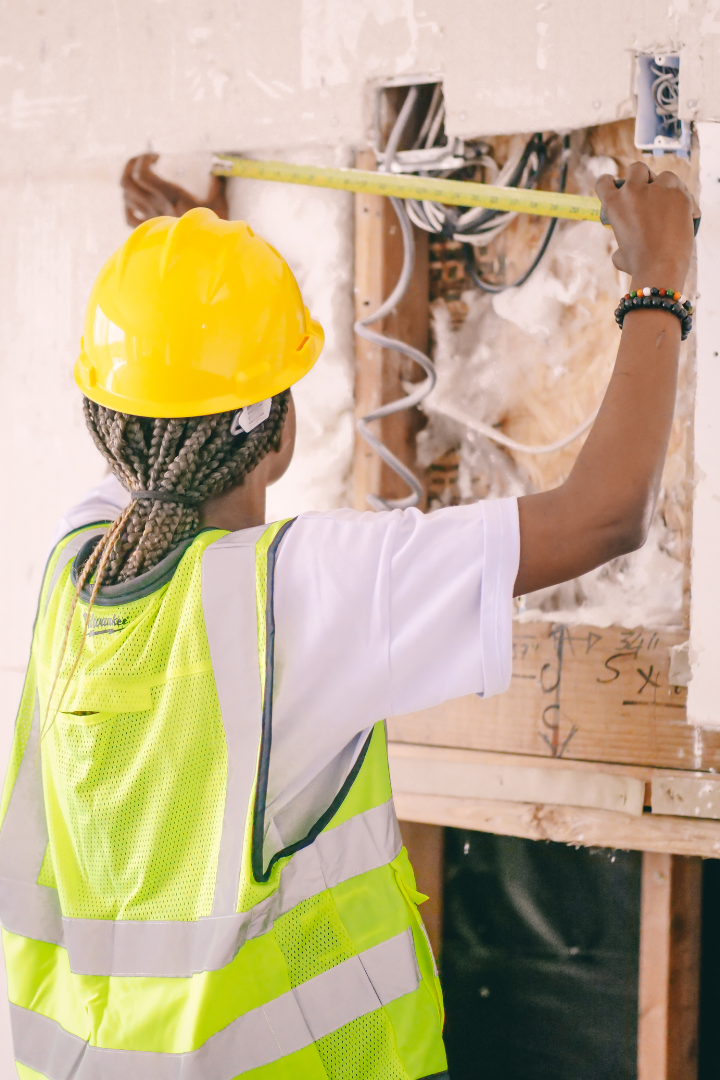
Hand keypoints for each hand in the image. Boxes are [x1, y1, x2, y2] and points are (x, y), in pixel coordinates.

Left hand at [121, 153, 228, 227]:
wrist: (204, 258)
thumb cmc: (214, 230)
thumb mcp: (219, 203)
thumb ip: (217, 184)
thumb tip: (217, 170)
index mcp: (170, 198)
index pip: (141, 174)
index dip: (142, 160)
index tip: (157, 157)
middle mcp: (155, 208)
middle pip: (126, 182)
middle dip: (130, 165)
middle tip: (144, 161)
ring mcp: (150, 220)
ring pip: (125, 196)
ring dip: (130, 183)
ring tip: (142, 178)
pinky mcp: (150, 232)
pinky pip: (129, 217)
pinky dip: (129, 206)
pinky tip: (138, 200)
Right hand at [596, 162, 696, 290]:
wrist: (660, 268)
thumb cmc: (638, 265)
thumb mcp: (620, 253)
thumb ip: (621, 241)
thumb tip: (623, 247)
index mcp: (614, 204)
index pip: (604, 181)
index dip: (610, 183)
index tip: (618, 188)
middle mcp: (633, 191)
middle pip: (637, 168)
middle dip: (642, 177)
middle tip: (648, 192)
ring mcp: (658, 190)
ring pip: (665, 175)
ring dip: (667, 186)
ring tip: (670, 204)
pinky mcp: (680, 194)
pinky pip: (683, 190)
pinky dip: (685, 200)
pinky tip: (685, 215)